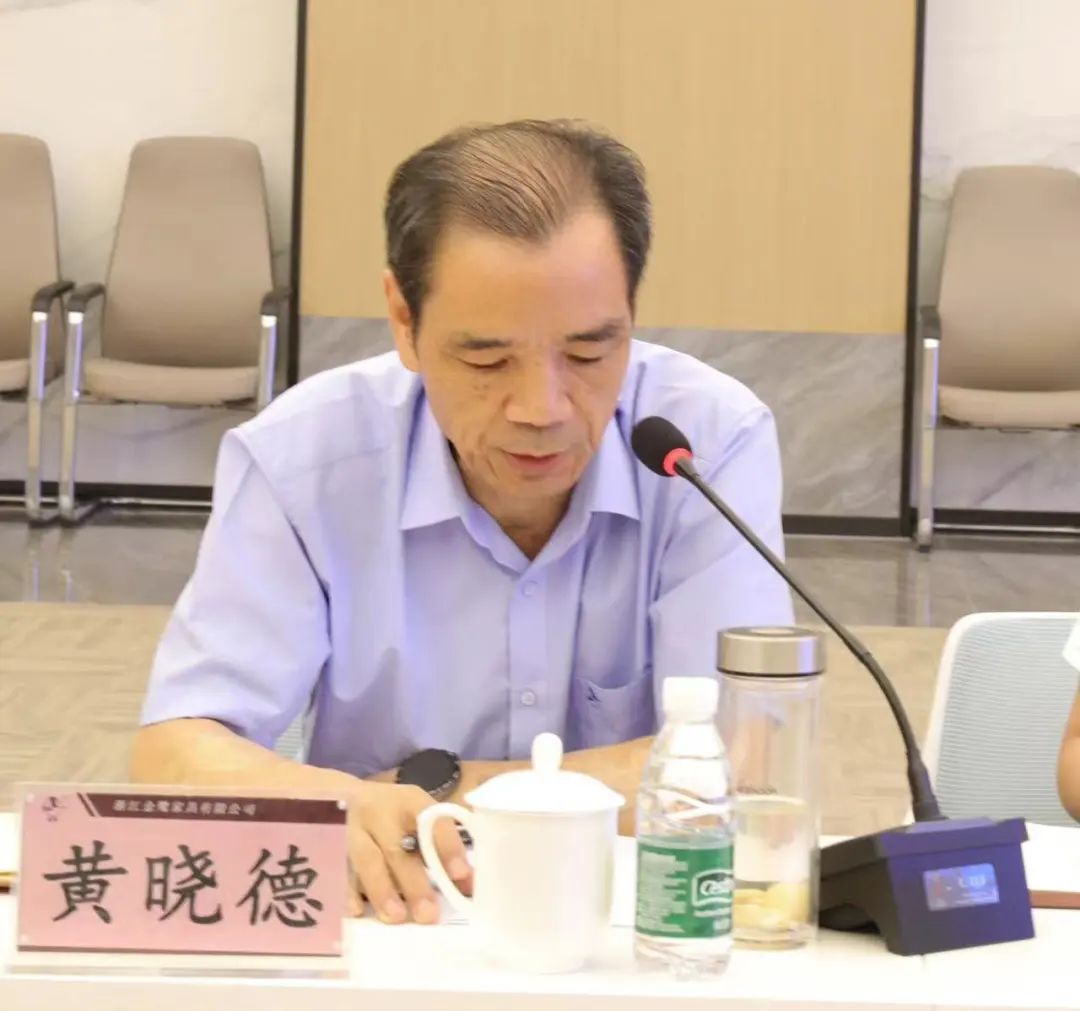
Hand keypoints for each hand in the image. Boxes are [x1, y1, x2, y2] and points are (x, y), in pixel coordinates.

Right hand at [345, 781, 471, 924]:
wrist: (338, 796)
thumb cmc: (390, 814)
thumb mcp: (415, 815)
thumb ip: (439, 845)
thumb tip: (466, 885)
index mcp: (409, 801)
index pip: (432, 821)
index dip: (447, 848)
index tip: (460, 876)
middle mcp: (379, 811)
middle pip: (397, 847)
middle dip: (413, 883)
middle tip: (427, 914)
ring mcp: (350, 828)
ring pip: (365, 859)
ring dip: (381, 890)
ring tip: (395, 916)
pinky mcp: (328, 845)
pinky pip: (336, 869)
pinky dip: (346, 891)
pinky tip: (355, 910)